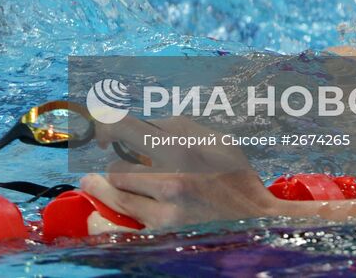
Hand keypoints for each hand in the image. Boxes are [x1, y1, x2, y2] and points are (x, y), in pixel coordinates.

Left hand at [80, 115, 285, 228]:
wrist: (257, 222)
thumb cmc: (236, 179)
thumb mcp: (217, 141)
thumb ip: (181, 128)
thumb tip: (146, 123)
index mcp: (184, 146)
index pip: (126, 127)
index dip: (106, 127)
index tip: (102, 133)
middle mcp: (173, 175)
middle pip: (116, 164)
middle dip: (115, 164)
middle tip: (115, 166)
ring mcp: (167, 206)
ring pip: (116, 192)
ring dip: (108, 188)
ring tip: (98, 185)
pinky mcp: (165, 231)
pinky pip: (124, 222)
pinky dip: (112, 217)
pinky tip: (105, 214)